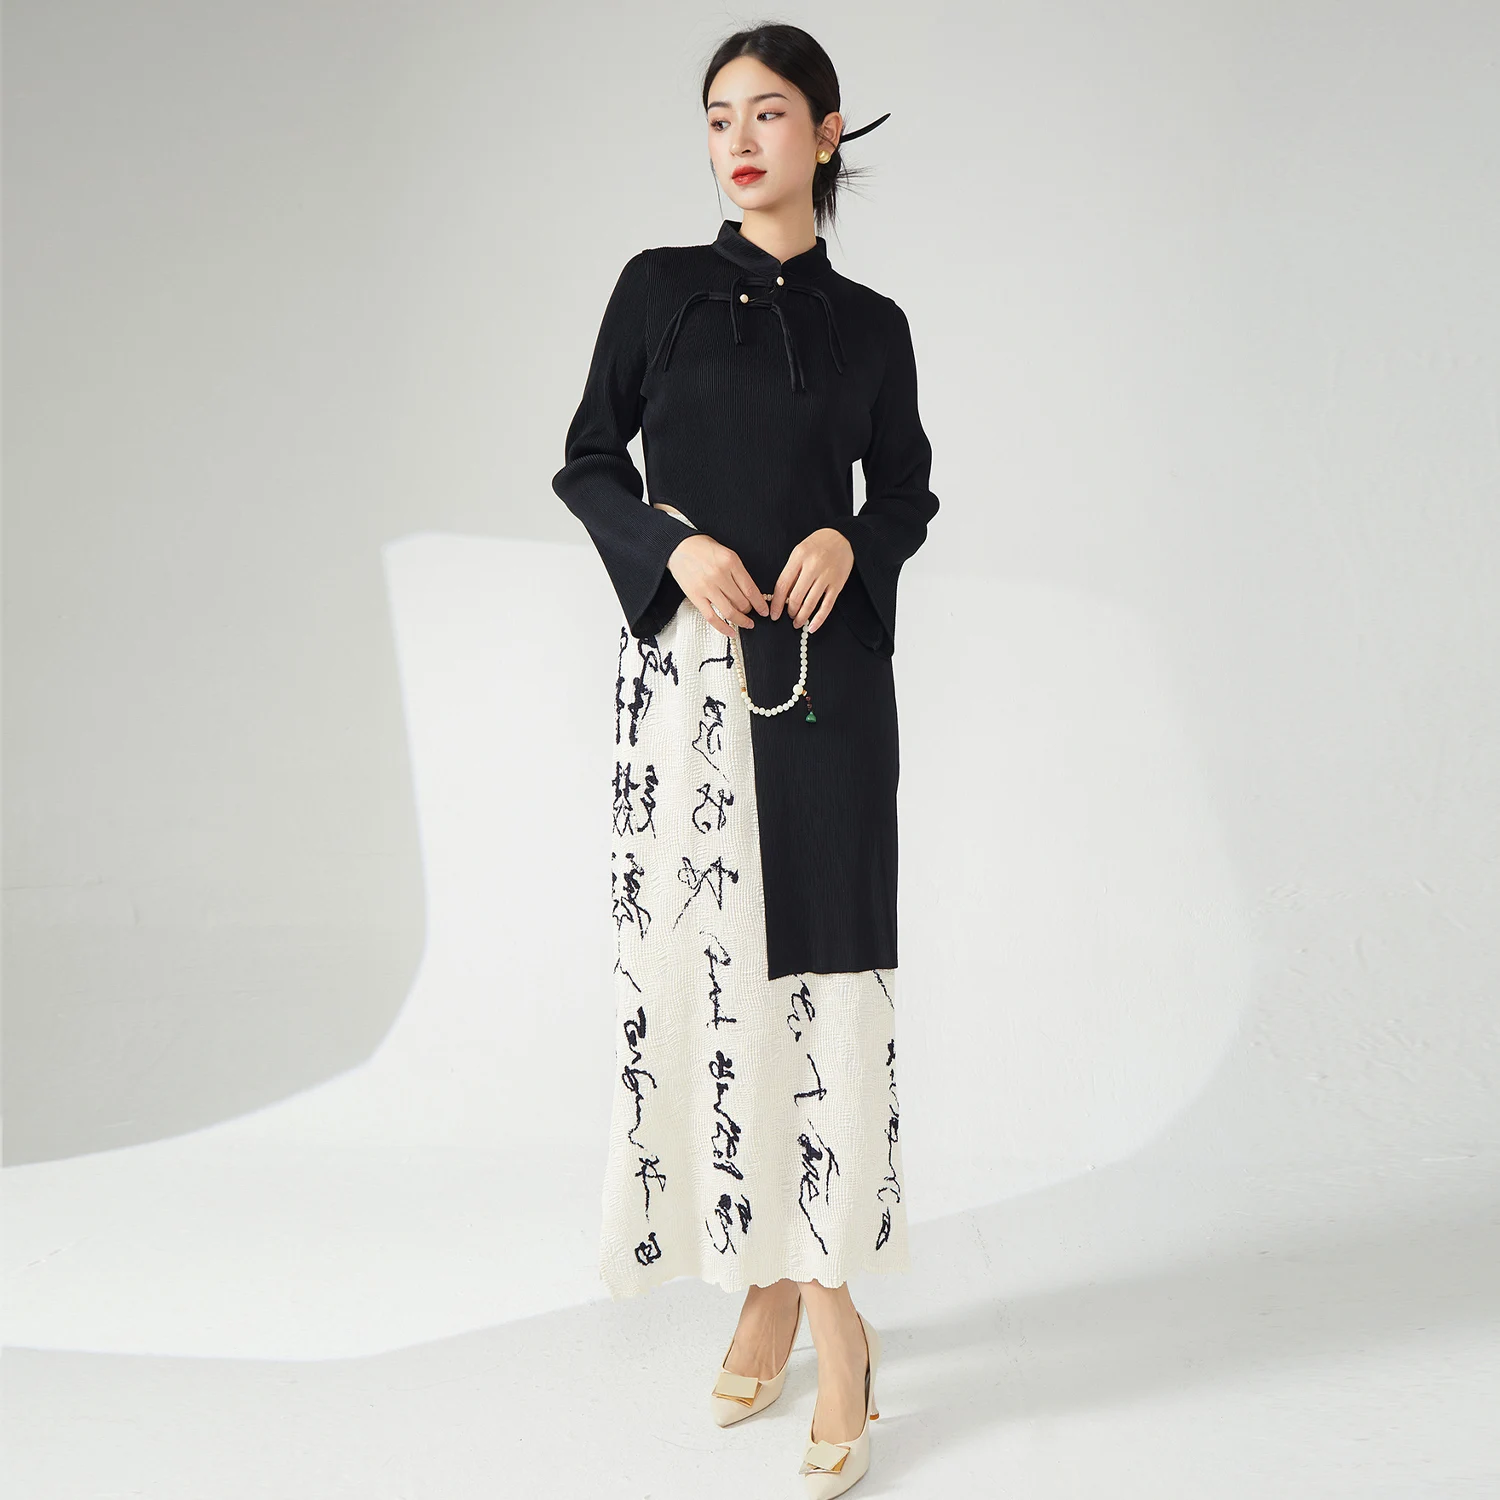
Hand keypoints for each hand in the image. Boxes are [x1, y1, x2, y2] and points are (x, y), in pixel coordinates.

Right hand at [661, 525, 770, 639]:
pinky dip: (723, 627)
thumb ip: (739, 572)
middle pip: (742, 602)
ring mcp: (707, 587)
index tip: (764, 610)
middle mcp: (720, 574)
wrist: (679, 546)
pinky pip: (712, 617)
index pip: (751, 589)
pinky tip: (731, 632)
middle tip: (751, 612)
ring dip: (741, 621)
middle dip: (749, 610)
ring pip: (730, 611)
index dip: (760, 604)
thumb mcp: (727, 553)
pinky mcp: (695, 596)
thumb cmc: (702, 548)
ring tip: (747, 624)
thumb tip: (750, 594)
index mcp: (731, 562)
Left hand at [769, 528, 854, 631]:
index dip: (776, 603)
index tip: (773, 614)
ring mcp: (826, 576)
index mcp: (799, 557)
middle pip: (796, 596)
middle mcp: (813, 566)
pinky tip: (812, 627)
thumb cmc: (818, 544)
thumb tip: (783, 597)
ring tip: (797, 623)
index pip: (783, 584)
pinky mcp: (837, 584)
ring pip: (810, 603)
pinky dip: (819, 619)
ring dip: (802, 617)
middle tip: (788, 617)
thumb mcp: (800, 552)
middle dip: (790, 611)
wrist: (843, 536)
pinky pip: (827, 605)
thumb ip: (791, 571)